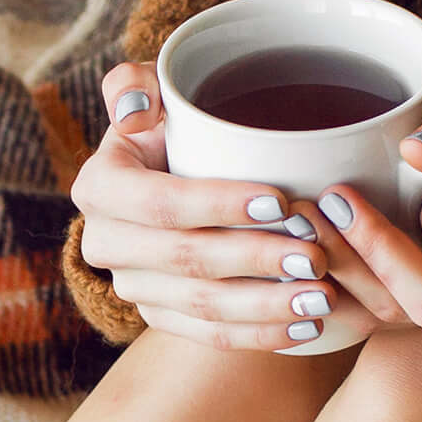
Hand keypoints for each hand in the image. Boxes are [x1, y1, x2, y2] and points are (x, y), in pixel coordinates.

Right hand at [72, 62, 373, 350]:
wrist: (167, 174)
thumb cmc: (171, 125)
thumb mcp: (151, 93)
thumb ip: (135, 85)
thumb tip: (137, 110)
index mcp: (100, 187)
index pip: (162, 203)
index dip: (219, 204)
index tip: (281, 199)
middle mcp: (105, 245)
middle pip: (188, 260)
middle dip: (256, 260)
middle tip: (315, 256)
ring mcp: (134, 288)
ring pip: (203, 307)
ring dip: (267, 306)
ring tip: (320, 297)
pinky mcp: (159, 318)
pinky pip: (211, 336)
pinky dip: (261, 335)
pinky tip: (306, 329)